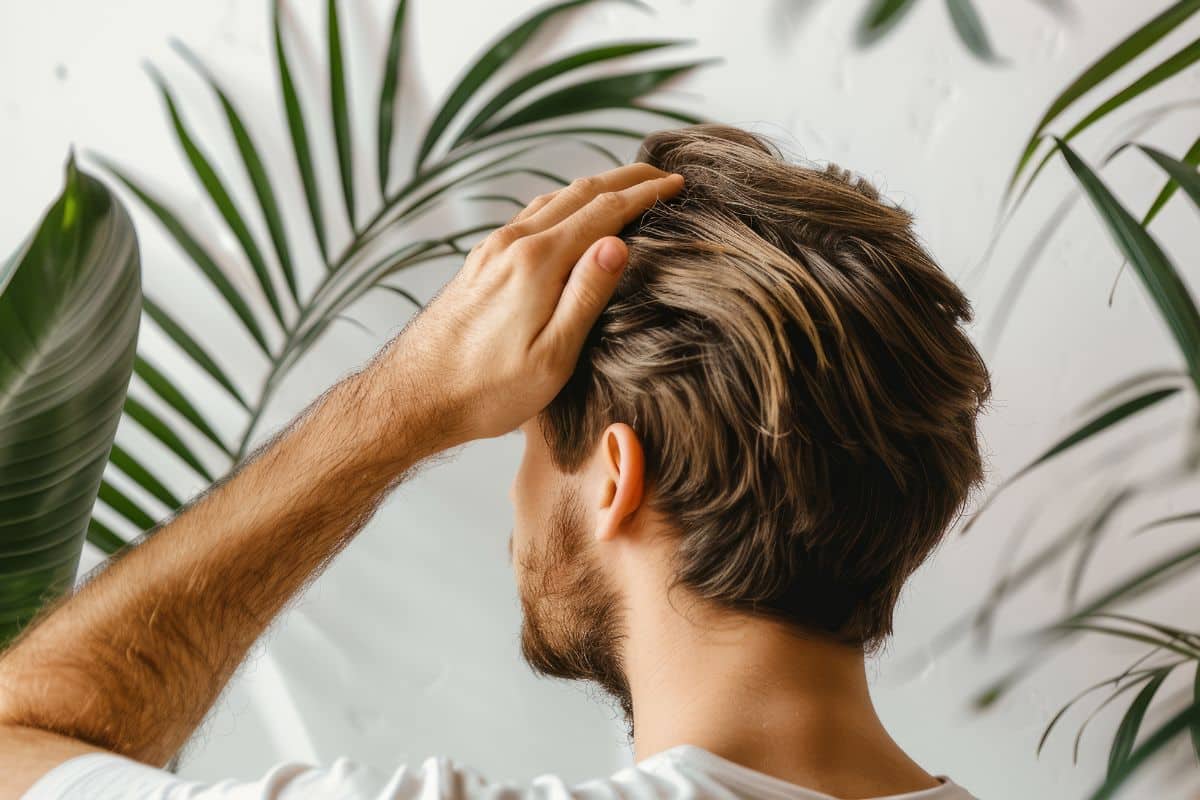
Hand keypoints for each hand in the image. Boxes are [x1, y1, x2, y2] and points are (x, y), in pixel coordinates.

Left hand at [378, 163, 683, 451]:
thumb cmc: (486, 390)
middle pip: (580, 192)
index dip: (646, 195)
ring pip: (553, 200)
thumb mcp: (552, 357)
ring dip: (596, 187)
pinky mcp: (481, 262)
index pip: (605, 212)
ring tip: (628, 187)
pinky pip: (532, 215)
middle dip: (627, 179)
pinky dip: (566, 204)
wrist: (414, 397)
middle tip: (665, 174)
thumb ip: (586, 297)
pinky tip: (573, 216)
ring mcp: (492, 249)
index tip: (679, 184)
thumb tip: (619, 243)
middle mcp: (512, 243)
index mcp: (537, 262)